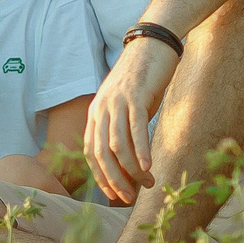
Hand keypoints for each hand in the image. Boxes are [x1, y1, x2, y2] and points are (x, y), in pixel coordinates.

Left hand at [86, 34, 178, 204]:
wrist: (152, 45)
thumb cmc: (142, 80)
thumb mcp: (126, 106)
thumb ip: (123, 128)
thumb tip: (130, 160)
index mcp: (96, 112)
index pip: (91, 151)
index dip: (101, 176)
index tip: (115, 194)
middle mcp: (102, 108)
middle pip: (101, 152)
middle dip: (114, 179)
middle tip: (128, 197)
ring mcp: (118, 102)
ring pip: (118, 144)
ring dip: (131, 169)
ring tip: (146, 184)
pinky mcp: (136, 96)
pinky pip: (135, 128)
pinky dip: (141, 150)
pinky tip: (148, 166)